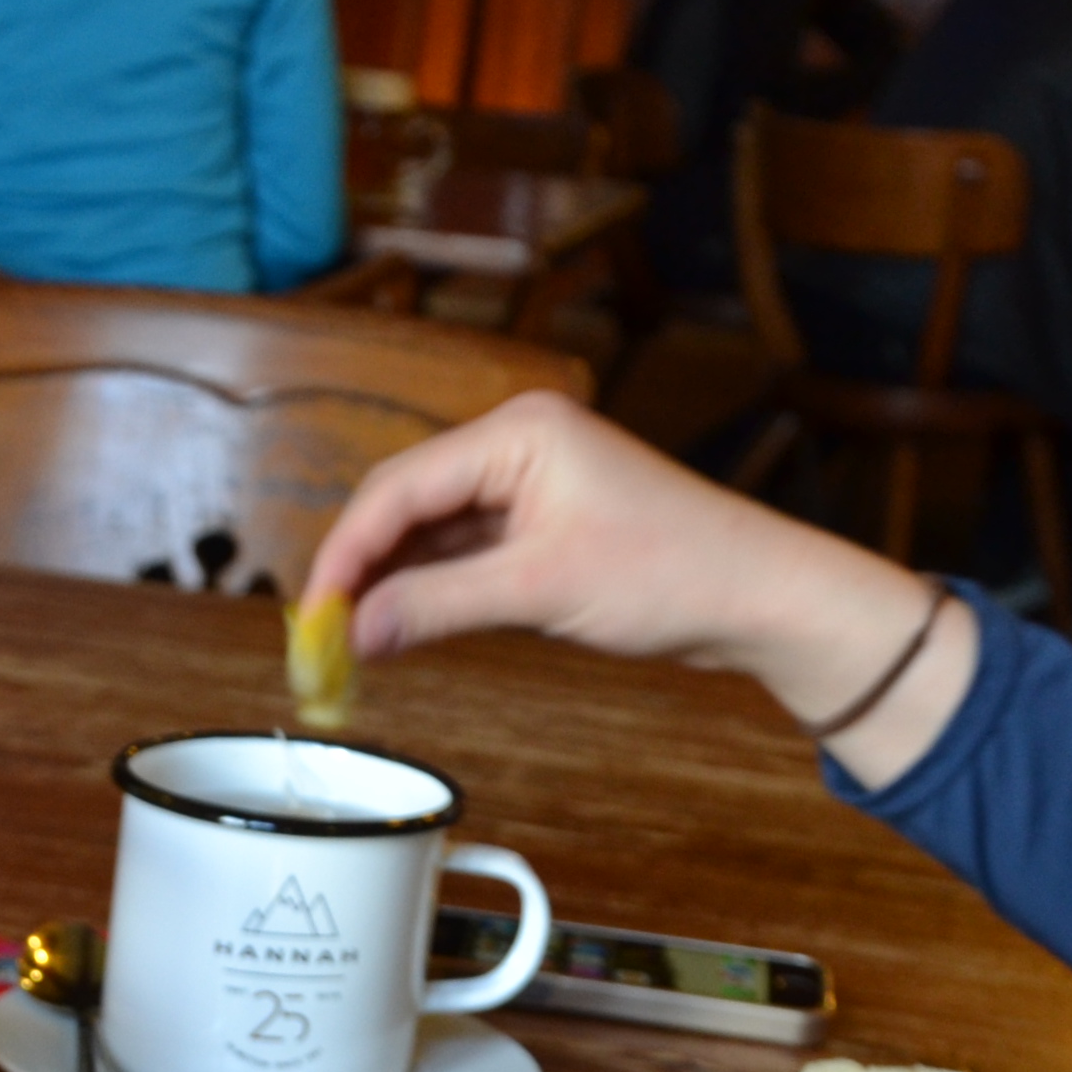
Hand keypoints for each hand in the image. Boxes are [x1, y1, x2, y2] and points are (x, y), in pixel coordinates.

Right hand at [301, 392, 978, 782]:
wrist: (758, 595)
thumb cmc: (675, 572)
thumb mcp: (541, 592)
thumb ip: (437, 606)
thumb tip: (356, 632)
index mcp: (517, 432)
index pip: (399, 487)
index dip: (346, 553)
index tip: (312, 613)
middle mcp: (517, 444)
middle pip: (405, 502)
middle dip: (361, 568)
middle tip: (321, 634)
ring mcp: (530, 484)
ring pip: (431, 531)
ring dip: (393, 583)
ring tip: (352, 640)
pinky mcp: (542, 525)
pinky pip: (464, 552)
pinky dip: (430, 590)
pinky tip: (402, 627)